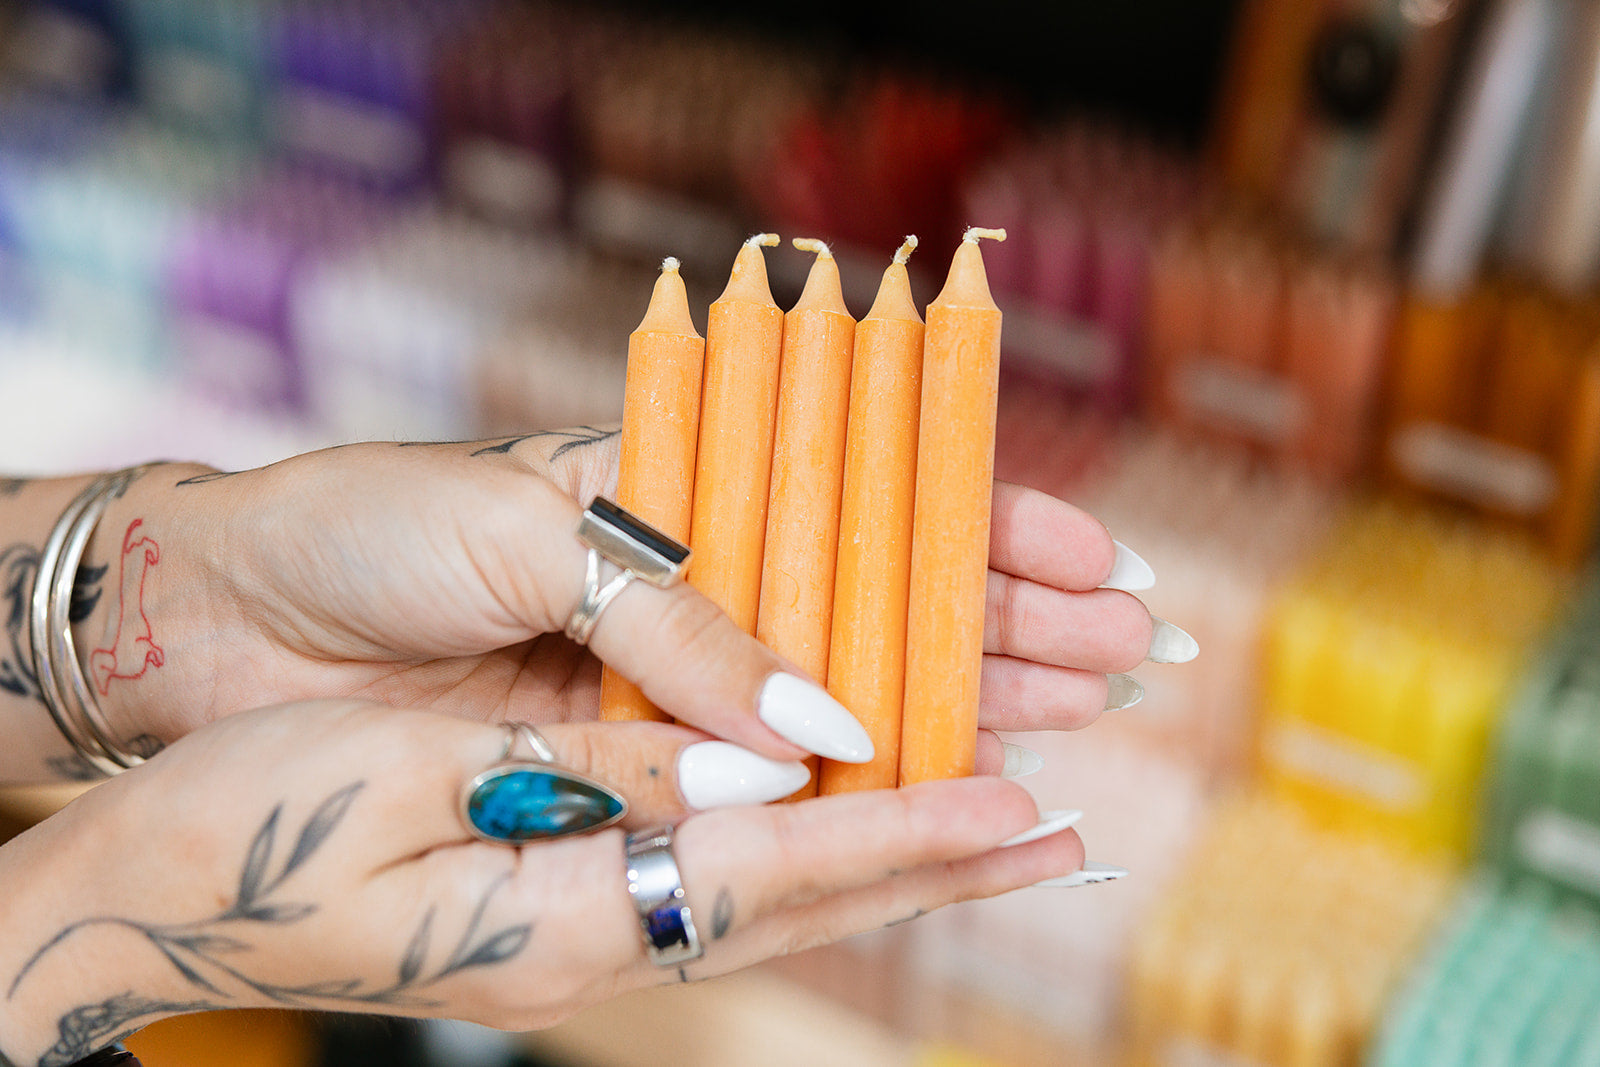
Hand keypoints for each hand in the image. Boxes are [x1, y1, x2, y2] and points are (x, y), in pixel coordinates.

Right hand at [0, 700, 1081, 1061]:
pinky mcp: (573, 891)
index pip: (787, 870)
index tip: (1030, 809)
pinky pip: (727, 867)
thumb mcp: (413, 778)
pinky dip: (818, 837)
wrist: (156, 895)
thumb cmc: (253, 825)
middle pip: (815, 896)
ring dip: (903, 848)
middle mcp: (606, 933)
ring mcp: (593, 923)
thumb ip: (599, 773)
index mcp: (572, 913)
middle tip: (1072, 825)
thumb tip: (766, 763)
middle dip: (948, 856)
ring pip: (787, 886)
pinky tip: (855, 801)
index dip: (913, 833)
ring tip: (1012, 815)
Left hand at [79, 428, 1167, 767]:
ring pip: (842, 691)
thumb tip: (818, 714)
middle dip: (1009, 624)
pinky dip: (843, 777)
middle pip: (880, 602)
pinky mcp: (621, 757)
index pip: (860, 502)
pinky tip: (937, 778)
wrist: (223, 617)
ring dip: (962, 699)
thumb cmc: (368, 534)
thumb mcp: (528, 537)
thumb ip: (676, 622)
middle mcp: (687, 589)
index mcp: (674, 494)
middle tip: (1129, 655)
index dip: (980, 528)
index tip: (1090, 559)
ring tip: (1082, 711)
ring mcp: (663, 679)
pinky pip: (753, 771)